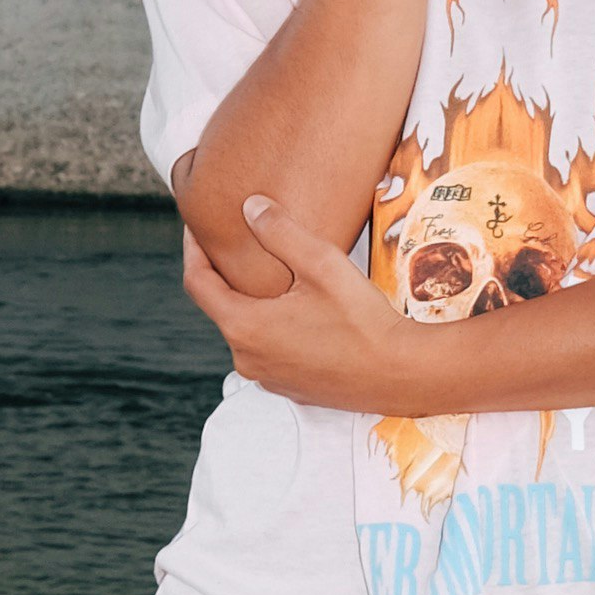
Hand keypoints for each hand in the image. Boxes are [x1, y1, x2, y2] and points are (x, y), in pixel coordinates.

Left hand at [183, 191, 454, 407]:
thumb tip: (250, 207)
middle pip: (222, 308)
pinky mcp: (291, 388)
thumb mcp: (321, 264)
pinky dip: (272, 328)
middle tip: (235, 244)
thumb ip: (280, 231)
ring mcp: (268, 378)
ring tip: (269, 274)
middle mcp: (247, 358)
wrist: (402, 374)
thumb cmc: (363, 320)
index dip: (192, 250)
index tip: (195, 227)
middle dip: (225, 276)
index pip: (198, 283)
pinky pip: (269, 351)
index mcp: (245, 327)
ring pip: (247, 331)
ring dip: (252, 303)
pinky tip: (297, 310)